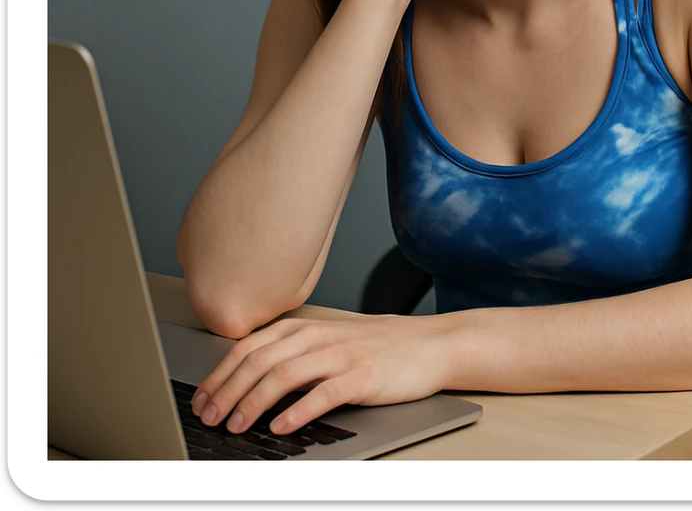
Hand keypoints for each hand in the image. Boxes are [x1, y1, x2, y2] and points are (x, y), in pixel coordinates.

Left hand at [188, 314, 451, 436]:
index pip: (251, 347)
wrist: (428, 345)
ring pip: (285, 374)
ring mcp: (341, 354)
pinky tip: (281, 426)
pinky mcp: (362, 375)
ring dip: (254, 402)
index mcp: (306, 327)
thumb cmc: (376, 346)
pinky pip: (323, 393)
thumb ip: (294, 353)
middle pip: (261, 360)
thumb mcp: (329, 341)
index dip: (221, 373)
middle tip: (209, 417)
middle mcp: (319, 336)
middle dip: (228, 391)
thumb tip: (247, 382)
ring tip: (237, 426)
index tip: (202, 398)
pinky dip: (297, 411)